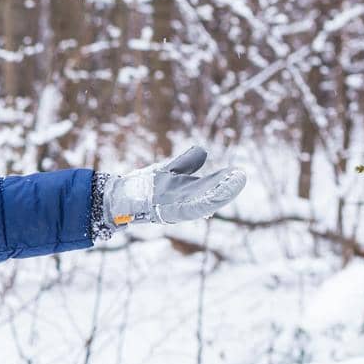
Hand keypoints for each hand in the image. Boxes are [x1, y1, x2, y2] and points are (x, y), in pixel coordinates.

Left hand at [101, 145, 245, 227]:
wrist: (121, 196)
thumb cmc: (145, 186)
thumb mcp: (169, 171)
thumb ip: (186, 163)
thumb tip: (203, 151)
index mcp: (188, 193)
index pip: (211, 186)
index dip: (225, 180)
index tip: (238, 172)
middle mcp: (186, 203)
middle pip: (211, 196)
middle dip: (227, 188)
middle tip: (241, 177)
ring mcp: (178, 209)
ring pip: (205, 203)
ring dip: (221, 194)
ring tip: (236, 182)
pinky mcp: (168, 212)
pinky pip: (190, 208)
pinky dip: (204, 202)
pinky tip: (216, 195)